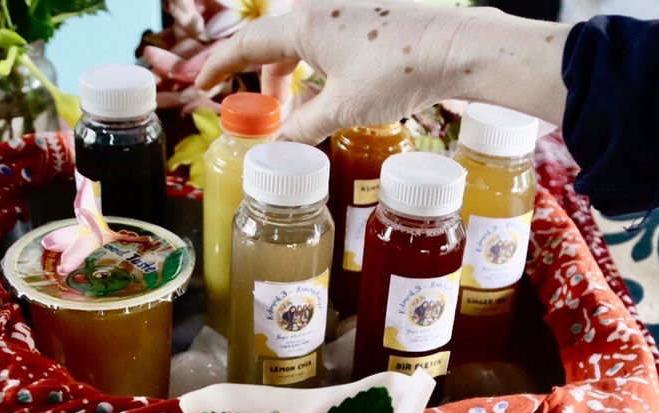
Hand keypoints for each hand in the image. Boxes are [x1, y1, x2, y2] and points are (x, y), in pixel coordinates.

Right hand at [196, 0, 569, 144]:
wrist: (457, 47)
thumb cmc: (399, 70)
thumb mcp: (344, 109)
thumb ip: (304, 130)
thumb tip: (276, 152)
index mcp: (304, 24)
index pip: (245, 44)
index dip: (219, 66)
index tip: (201, 86)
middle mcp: (321, 10)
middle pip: (273, 45)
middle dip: (262, 82)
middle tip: (258, 116)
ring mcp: (347, 13)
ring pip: (303, 45)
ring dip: (292, 79)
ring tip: (294, 114)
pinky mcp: (370, 21)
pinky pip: (328, 44)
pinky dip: (318, 71)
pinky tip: (330, 97)